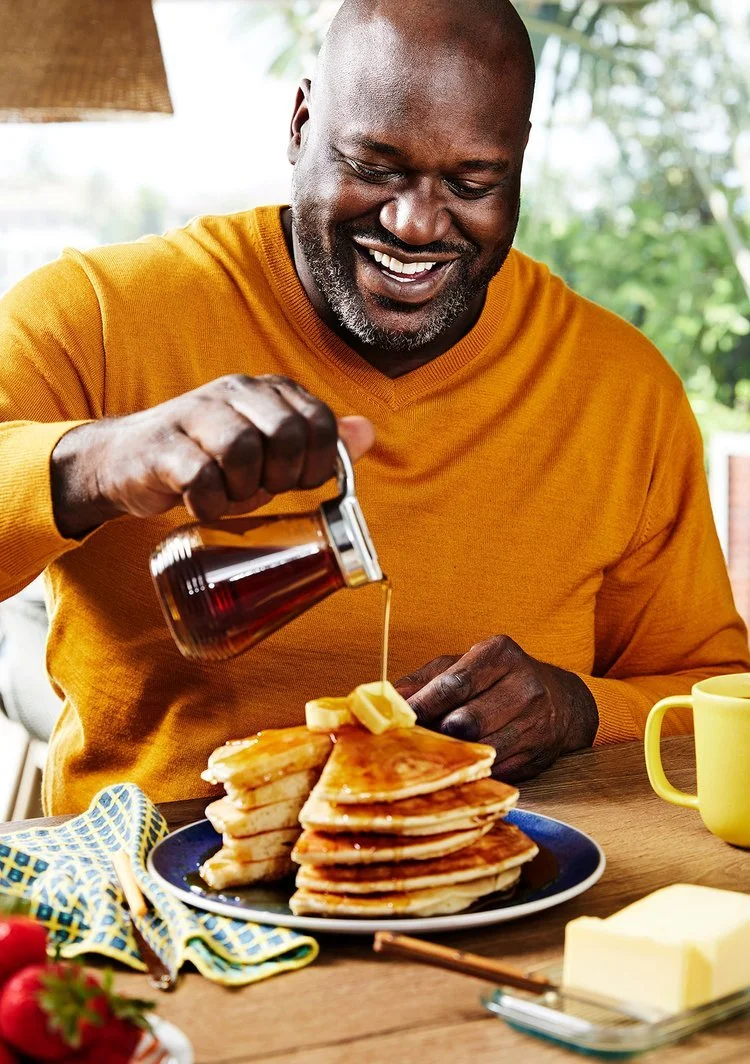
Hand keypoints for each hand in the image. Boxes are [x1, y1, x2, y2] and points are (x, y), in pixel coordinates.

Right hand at [51, 374, 374, 537]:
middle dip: (282, 476)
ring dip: (243, 489)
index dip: (319, 463)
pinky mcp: (162, 445)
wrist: (130, 462)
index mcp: (269, 391)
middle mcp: (234, 392)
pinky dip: (209, 503)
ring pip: (242, 450)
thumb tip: (366, 433)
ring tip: (231, 495)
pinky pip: (200, 477)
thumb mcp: (271, 454)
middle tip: (263, 490)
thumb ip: (319, 443)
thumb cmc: (212, 461)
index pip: (319, 421)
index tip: (299, 482)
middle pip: (285, 433)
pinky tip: (203, 504)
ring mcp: (194, 414)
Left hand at [395, 635, 598, 780]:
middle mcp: (523, 686)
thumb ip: (426, 679)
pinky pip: (495, 769)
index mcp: (500, 655)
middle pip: (466, 721)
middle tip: (413, 741)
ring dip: (453, 755)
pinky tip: (460, 766)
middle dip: (436, 733)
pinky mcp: (537, 754)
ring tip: (434, 754)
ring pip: (480, 748)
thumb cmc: (499, 680)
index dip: (423, 704)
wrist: (563, 703)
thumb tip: (387, 698)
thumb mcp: (465, 665)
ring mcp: (534, 723)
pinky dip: (473, 770)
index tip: (398, 719)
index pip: (455, 683)